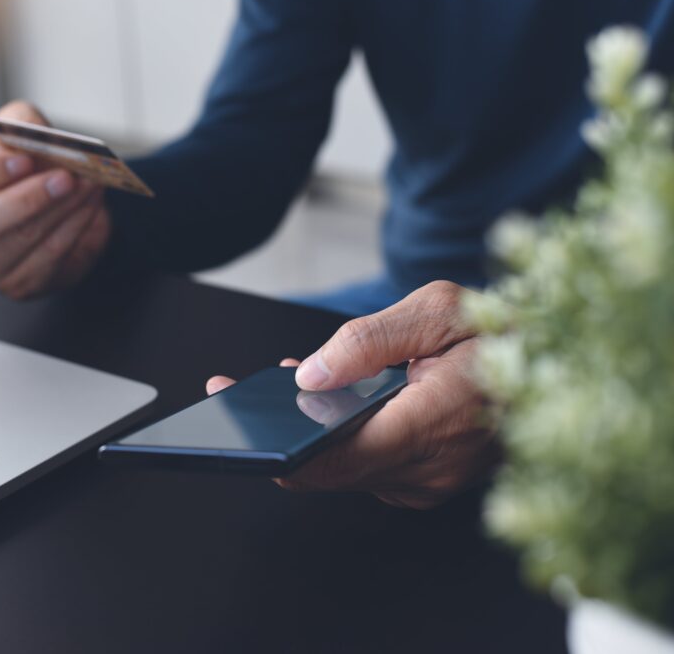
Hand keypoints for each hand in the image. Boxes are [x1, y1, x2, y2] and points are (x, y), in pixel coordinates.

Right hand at [0, 100, 110, 299]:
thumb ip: (19, 122)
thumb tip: (35, 129)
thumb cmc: (17, 170)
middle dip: (28, 198)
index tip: (23, 160)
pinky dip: (75, 229)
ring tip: (88, 185)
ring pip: (22, 242)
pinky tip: (90, 207)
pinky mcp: (18, 286)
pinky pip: (50, 260)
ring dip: (62, 211)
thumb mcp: (13, 134)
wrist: (42, 205)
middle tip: (66, 177)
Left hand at [206, 281, 498, 508]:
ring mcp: (427, 482)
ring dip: (307, 432)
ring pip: (344, 468)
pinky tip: (321, 401)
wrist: (558, 364)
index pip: (336, 459)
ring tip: (271, 389)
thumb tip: (309, 375)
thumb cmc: (504, 332)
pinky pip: (365, 465)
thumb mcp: (437, 310)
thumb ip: (369, 341)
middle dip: (278, 434)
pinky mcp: (424, 479)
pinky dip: (337, 436)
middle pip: (329, 468)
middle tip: (234, 396)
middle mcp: (427, 470)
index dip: (281, 451)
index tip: (239, 433)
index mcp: (430, 427)